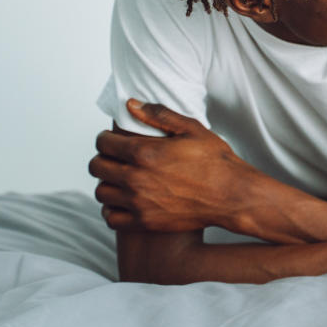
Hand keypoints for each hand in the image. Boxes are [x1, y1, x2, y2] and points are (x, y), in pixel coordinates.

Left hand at [88, 99, 257, 232]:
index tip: (112, 139)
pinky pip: (110, 217)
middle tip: (115, 158)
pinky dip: (112, 209)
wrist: (231, 195)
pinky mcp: (144, 222)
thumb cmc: (215, 160)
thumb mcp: (191, 129)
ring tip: (120, 179)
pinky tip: (124, 201)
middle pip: (96, 167)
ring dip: (107, 183)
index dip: (105, 138)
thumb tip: (131, 104)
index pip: (103, 143)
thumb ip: (158, 115)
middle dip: (103, 158)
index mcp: (144, 153)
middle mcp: (135, 178)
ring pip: (101, 192)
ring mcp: (138, 202)